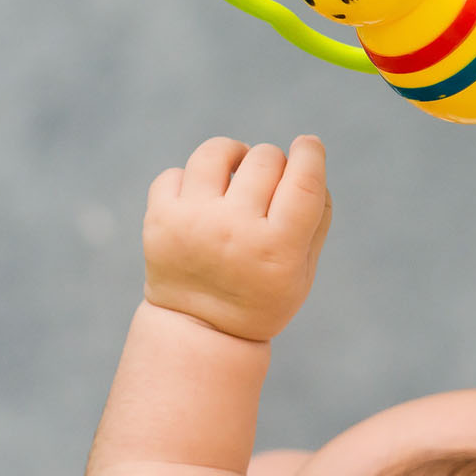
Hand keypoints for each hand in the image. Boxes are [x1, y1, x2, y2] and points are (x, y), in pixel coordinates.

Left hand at [143, 136, 332, 341]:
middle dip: (274, 163)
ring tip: (235, 174)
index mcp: (276, 249)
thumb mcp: (303, 271)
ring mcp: (192, 222)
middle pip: (265, 159)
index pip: (304, 181)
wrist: (199, 329)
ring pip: (217, 152)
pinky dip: (192, 179)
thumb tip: (309, 160)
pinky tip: (202, 199)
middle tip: (269, 184)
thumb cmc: (261, 295)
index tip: (308, 146)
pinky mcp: (159, 219)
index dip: (310, 154)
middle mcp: (233, 231)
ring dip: (233, 155)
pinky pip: (176, 172)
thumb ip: (317, 217)